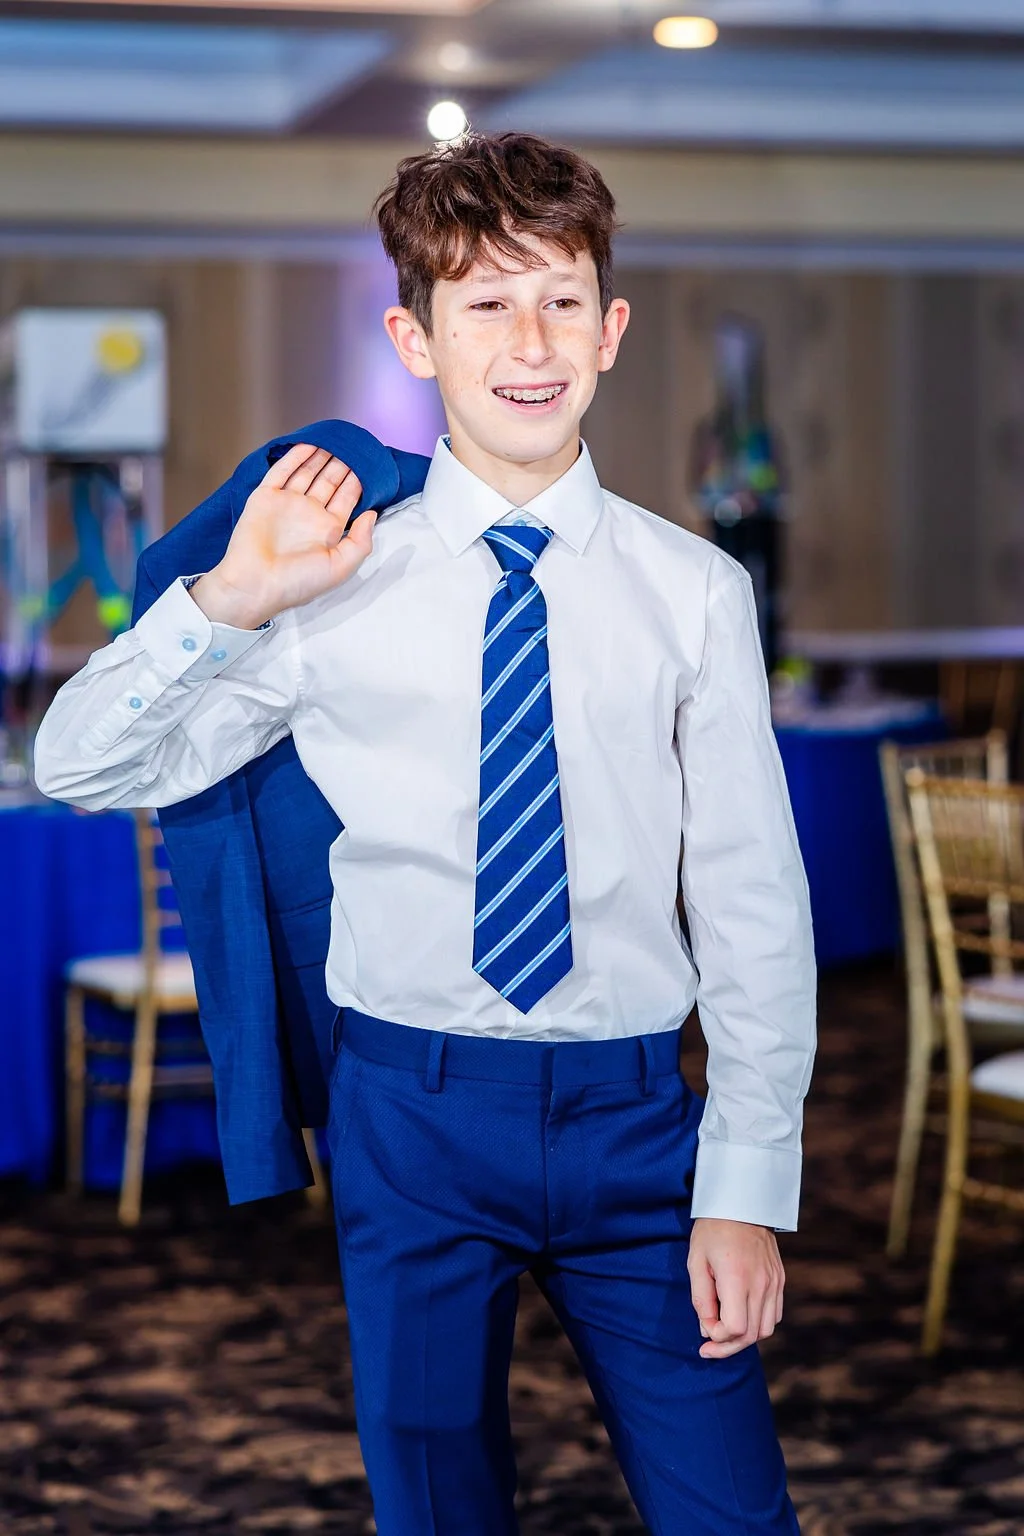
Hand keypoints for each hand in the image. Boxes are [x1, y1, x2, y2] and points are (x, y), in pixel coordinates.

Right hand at [192, 444, 375, 628]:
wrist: (255, 584)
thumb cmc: (298, 582)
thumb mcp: (341, 567)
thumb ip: (361, 541)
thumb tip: (373, 513)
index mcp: (328, 530)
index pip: (347, 498)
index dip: (358, 481)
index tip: (370, 462)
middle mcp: (309, 514)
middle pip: (329, 481)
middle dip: (342, 463)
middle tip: (354, 444)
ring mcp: (287, 503)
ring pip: (307, 472)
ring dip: (322, 455)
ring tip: (336, 439)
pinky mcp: (265, 497)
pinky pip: (282, 471)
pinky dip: (295, 456)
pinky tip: (310, 443)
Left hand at [687, 1217, 784, 1359]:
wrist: (742, 1202)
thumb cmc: (713, 1230)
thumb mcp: (696, 1261)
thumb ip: (701, 1299)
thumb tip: (707, 1330)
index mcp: (737, 1278)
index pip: (735, 1328)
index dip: (717, 1337)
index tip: (704, 1327)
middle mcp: (761, 1283)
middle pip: (751, 1335)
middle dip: (727, 1347)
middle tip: (708, 1349)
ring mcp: (774, 1282)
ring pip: (766, 1329)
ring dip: (745, 1338)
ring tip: (725, 1333)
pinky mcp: (780, 1279)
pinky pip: (774, 1315)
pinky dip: (758, 1324)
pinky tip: (742, 1317)